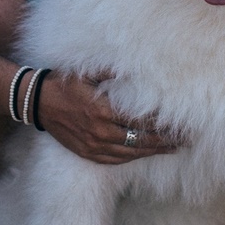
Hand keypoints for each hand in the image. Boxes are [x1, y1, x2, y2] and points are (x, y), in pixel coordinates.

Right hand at [36, 73, 176, 164]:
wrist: (38, 103)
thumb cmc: (64, 84)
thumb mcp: (87, 73)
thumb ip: (112, 71)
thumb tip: (138, 64)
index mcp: (102, 110)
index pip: (140, 121)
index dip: (162, 124)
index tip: (180, 124)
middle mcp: (100, 131)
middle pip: (141, 140)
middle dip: (165, 140)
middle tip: (186, 140)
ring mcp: (94, 145)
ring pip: (131, 153)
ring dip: (154, 151)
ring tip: (174, 149)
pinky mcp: (88, 154)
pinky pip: (116, 160)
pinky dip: (134, 157)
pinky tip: (147, 154)